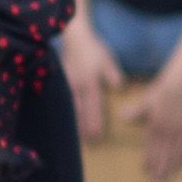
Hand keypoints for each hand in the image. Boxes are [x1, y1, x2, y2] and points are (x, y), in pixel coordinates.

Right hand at [60, 18, 122, 139]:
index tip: (96, 135)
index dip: (95, 121)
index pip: (93, 106)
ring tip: (75, 137)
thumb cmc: (94, 50)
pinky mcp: (61, 83)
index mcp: (90, 82)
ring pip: (70, 108)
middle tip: (86, 143)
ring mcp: (67, 85)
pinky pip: (62, 101)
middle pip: (80, 111)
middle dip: (83, 127)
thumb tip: (120, 87)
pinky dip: (64, 112)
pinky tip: (64, 121)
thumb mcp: (107, 59)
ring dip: (72, 123)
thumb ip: (113, 73)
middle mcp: (77, 86)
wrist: (75, 39)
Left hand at [132, 71, 181, 181]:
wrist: (181, 81)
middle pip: (163, 154)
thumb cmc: (162, 89)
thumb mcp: (146, 99)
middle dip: (159, 169)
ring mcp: (179, 130)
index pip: (152, 147)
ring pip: (175, 153)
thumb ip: (136, 110)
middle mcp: (167, 130)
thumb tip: (122, 117)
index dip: (149, 160)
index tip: (146, 172)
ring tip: (167, 178)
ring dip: (171, 166)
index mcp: (155, 124)